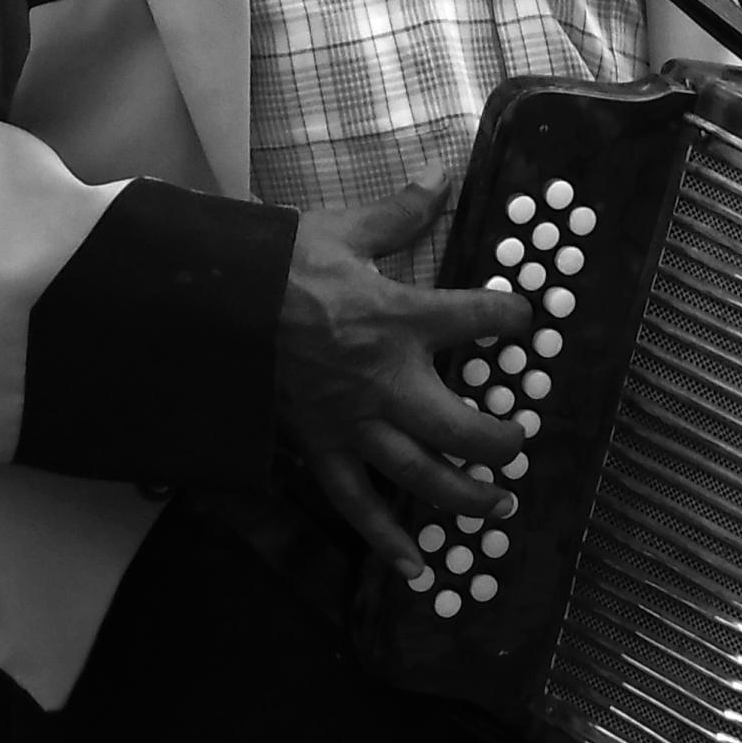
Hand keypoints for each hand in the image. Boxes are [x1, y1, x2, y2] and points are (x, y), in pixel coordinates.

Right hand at [274, 167, 532, 579]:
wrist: (213, 305)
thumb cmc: (279, 264)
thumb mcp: (345, 228)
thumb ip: (400, 211)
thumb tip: (440, 172)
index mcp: (401, 318)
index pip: (480, 319)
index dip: (513, 318)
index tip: (528, 319)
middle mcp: (388, 380)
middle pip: (464, 428)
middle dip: (501, 442)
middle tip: (520, 445)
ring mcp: (354, 423)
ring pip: (422, 476)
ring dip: (465, 497)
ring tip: (497, 506)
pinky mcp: (320, 449)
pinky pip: (357, 505)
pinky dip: (387, 542)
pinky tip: (417, 569)